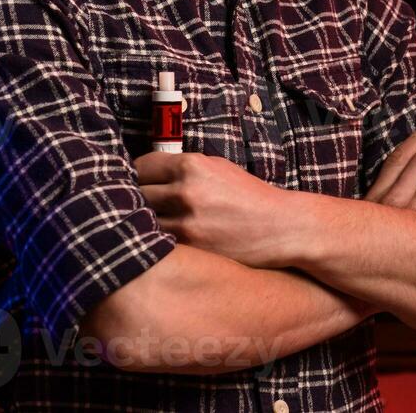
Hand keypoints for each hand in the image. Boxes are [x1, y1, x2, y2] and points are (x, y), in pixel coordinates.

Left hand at [134, 151, 295, 268]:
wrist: (282, 227)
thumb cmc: (249, 196)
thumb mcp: (218, 168)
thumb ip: (183, 168)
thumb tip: (148, 172)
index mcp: (192, 165)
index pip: (141, 166)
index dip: (134, 175)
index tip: (134, 182)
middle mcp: (186, 191)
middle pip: (136, 195)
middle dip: (134, 200)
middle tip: (133, 207)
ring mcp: (187, 223)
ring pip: (143, 223)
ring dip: (141, 225)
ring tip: (143, 227)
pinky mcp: (191, 249)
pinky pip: (158, 244)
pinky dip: (156, 243)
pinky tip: (160, 243)